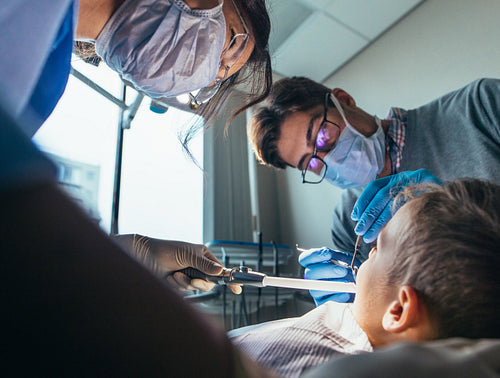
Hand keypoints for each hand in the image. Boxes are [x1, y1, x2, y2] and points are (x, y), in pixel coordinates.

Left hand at [114, 235, 240, 293]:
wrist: (145, 257)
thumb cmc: (165, 250)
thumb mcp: (188, 255)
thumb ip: (205, 265)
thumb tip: (221, 271)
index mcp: (203, 256)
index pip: (220, 269)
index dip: (229, 279)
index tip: (237, 288)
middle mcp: (198, 266)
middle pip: (211, 281)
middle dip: (201, 282)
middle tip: (193, 280)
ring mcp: (190, 275)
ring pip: (198, 287)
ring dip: (188, 283)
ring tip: (177, 275)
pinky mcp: (180, 284)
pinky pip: (186, 289)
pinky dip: (179, 285)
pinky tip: (171, 277)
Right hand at [298, 247, 359, 305]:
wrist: (362, 287)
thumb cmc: (351, 273)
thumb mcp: (346, 260)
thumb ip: (336, 255)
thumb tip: (326, 252)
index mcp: (316, 264)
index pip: (304, 259)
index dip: (313, 255)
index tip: (328, 254)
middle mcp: (314, 277)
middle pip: (309, 273)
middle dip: (327, 270)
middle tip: (342, 270)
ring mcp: (317, 290)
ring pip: (316, 288)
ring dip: (333, 284)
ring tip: (346, 282)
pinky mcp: (323, 303)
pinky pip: (325, 301)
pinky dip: (337, 296)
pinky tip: (346, 292)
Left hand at [351, 169, 441, 242]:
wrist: (458, 207)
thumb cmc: (427, 211)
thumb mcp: (405, 205)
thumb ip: (387, 210)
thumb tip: (364, 225)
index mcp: (400, 177)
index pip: (375, 186)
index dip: (363, 201)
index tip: (355, 216)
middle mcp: (409, 177)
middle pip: (382, 195)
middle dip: (368, 215)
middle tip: (360, 231)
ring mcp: (421, 183)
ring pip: (392, 203)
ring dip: (377, 222)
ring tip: (368, 237)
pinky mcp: (431, 192)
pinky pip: (407, 208)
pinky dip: (393, 222)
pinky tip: (386, 233)